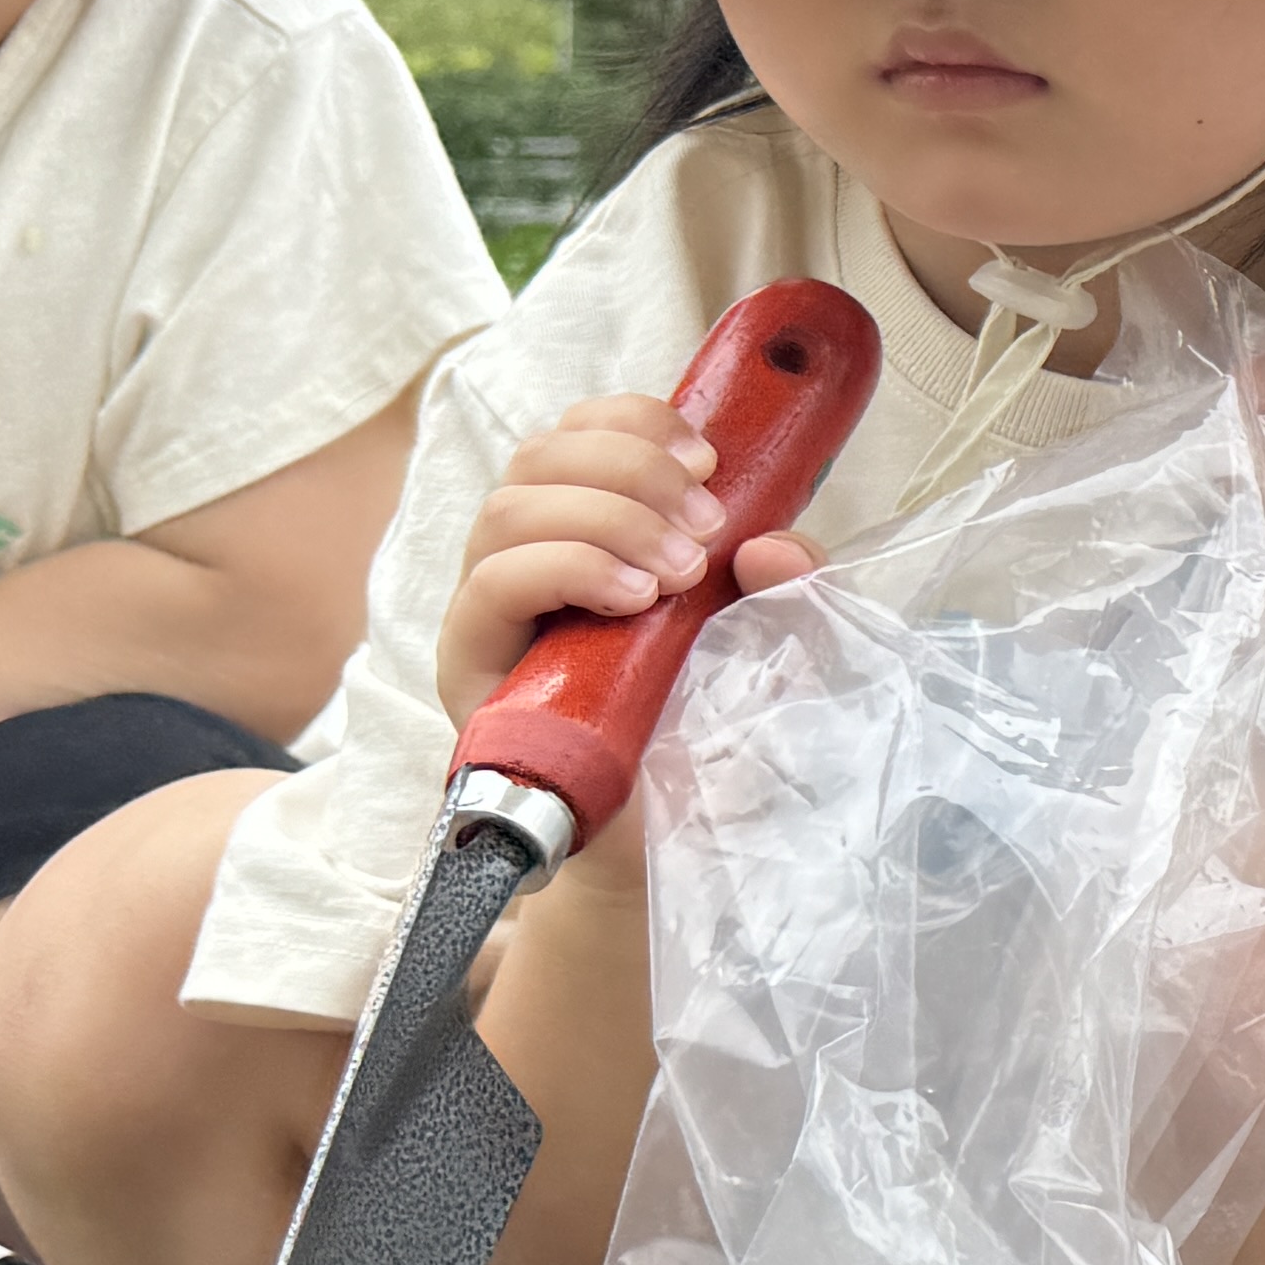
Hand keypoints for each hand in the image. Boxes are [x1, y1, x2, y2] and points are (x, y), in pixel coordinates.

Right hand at [433, 394, 816, 734]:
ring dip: (604, 517)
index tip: (709, 460)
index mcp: (591, 532)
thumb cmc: (714, 737)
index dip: (634, 422)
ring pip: (508, 509)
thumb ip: (793, 593)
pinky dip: (565, 567)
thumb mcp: (779, 651)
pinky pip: (489, 584)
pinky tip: (631, 600)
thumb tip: (776, 546)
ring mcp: (493, 613)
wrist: (676, 841)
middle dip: (630, 469)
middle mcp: (530, 560)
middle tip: (705, 527)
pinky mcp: (471, 669)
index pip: (577, 433)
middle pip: (539, 456)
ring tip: (676, 574)